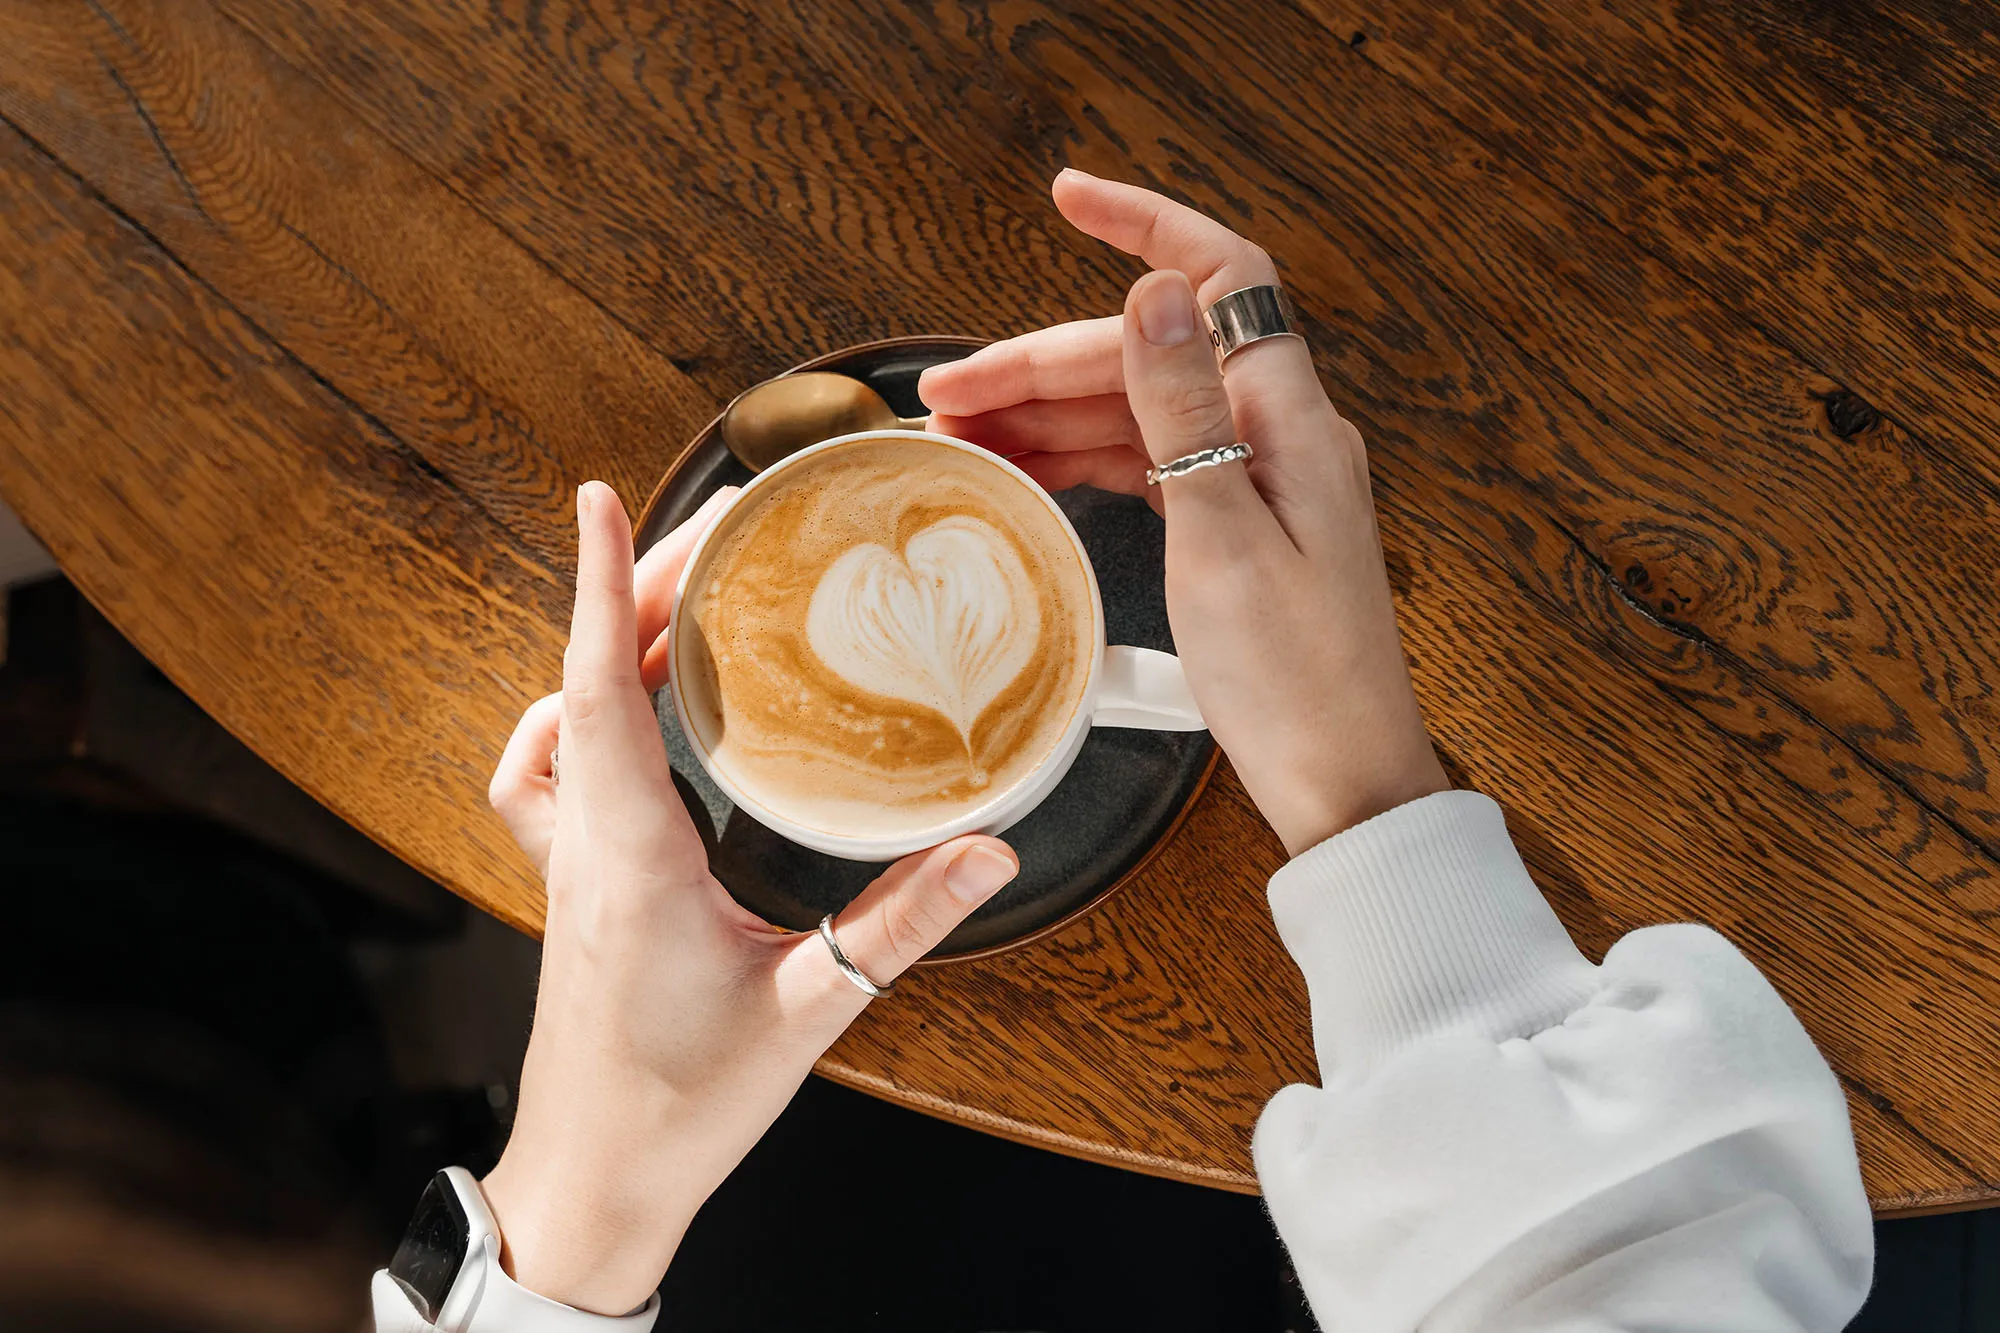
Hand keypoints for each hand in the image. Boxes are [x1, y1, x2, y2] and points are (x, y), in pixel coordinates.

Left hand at [480, 483, 1020, 1314]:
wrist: (594, 1181)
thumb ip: (899, 926)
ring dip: (614, 649)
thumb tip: (985, 850)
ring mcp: (569, 865)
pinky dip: (585, 718)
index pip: (602, 694)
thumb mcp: (810, 1012)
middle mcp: (586, 846)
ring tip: (688, 608)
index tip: (600, 503)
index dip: (606, 590)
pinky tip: (633, 721)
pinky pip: (555, 774)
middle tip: (723, 529)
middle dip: (648, 591)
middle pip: (590, 685)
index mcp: (632, 858)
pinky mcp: (575, 886)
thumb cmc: (680, 1108)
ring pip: (562, 723)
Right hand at [920, 170, 1446, 854]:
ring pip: (1136, 411)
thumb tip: (1157, 289)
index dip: (1144, 225)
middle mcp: (1276, 431)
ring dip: (1048, 414)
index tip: (1067, 195)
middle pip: (1147, 354)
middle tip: (945, 396)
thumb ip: (1182, 408)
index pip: (1220, 276)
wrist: (1340, 780)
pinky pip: (1146, 463)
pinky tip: (1024, 469)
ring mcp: (1256, 477)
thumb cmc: (1295, 680)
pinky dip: (1082, 459)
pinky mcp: (1234, 522)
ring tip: (958, 435)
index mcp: (1287, 417)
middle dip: (1042, 362)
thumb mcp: (1222, 538)